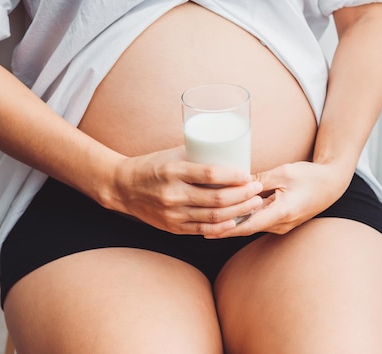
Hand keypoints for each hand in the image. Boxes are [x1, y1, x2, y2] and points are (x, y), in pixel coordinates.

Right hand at [103, 146, 262, 235]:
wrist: (124, 187)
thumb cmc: (154, 165)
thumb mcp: (174, 155)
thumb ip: (200, 155)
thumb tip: (233, 151)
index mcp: (173, 171)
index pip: (210, 174)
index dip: (234, 176)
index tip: (248, 174)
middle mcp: (173, 194)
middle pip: (217, 198)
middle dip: (243, 195)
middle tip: (257, 189)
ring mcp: (173, 213)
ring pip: (213, 217)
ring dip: (239, 211)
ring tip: (254, 203)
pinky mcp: (173, 227)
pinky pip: (203, 230)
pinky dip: (222, 228)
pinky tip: (236, 222)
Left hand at [204, 161, 353, 237]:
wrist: (332, 184)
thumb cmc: (310, 176)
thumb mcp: (283, 173)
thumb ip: (259, 178)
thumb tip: (234, 182)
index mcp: (282, 212)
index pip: (247, 225)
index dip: (225, 228)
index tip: (205, 227)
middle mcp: (281, 224)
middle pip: (246, 228)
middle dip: (223, 227)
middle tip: (198, 224)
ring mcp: (282, 225)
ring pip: (252, 225)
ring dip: (232, 223)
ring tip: (208, 218)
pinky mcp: (281, 221)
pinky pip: (259, 221)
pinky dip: (244, 218)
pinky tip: (230, 213)